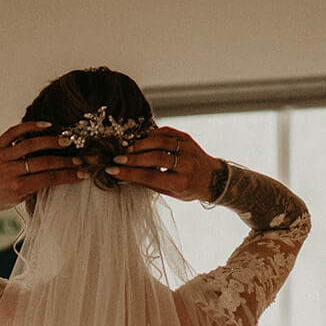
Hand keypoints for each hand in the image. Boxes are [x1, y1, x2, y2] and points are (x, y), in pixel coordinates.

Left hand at [0, 122, 82, 212]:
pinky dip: (31, 126)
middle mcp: (9, 171)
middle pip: (44, 162)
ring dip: (52, 142)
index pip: (49, 179)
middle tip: (80, 158)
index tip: (83, 173)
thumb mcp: (19, 199)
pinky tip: (47, 125)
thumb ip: (36, 187)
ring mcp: (2, 156)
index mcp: (17, 188)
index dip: (68, 176)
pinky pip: (15, 131)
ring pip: (31, 144)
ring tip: (67, 141)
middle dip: (65, 160)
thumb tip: (59, 174)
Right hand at [106, 127, 220, 201]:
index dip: (129, 174)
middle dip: (133, 158)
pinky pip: (166, 133)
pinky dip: (151, 135)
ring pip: (160, 142)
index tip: (113, 171)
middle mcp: (186, 165)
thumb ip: (149, 183)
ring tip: (126, 148)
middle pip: (155, 158)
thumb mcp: (171, 193)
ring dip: (140, 144)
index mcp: (180, 182)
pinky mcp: (187, 138)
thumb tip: (124, 176)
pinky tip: (140, 139)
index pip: (150, 177)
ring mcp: (187, 149)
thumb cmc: (189, 188)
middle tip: (117, 158)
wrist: (213, 178)